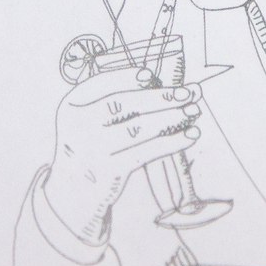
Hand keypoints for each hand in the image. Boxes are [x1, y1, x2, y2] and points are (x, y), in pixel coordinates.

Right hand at [41, 67, 202, 246]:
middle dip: (158, 96)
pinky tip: (190, 135)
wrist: (73, 191)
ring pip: (138, 129)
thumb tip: (160, 83)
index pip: (101, 84)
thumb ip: (114, 98)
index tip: (151, 74)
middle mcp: (79, 126)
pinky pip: (146, 153)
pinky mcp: (111, 171)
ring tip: (194, 110)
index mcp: (72, 105)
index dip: (127, 77)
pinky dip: (171, 142)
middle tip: (187, 92)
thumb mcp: (88, 117)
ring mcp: (94, 150)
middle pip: (122, 104)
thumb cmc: (90, 143)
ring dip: (170, 117)